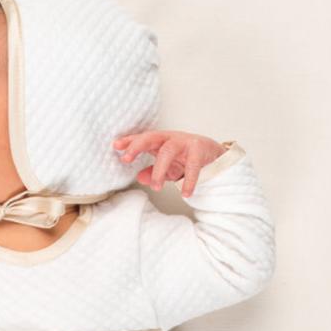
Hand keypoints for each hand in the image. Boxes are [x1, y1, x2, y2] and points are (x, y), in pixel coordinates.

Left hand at [112, 131, 228, 196]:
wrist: (214, 156)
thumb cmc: (186, 159)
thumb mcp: (168, 168)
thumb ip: (153, 172)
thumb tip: (139, 178)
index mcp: (161, 141)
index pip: (143, 139)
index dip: (129, 141)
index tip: (115, 146)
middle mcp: (171, 138)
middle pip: (152, 137)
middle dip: (137, 145)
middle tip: (126, 158)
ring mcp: (186, 142)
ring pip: (168, 151)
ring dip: (159, 169)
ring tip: (156, 187)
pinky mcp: (200, 150)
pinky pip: (193, 165)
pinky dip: (189, 180)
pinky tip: (185, 193)